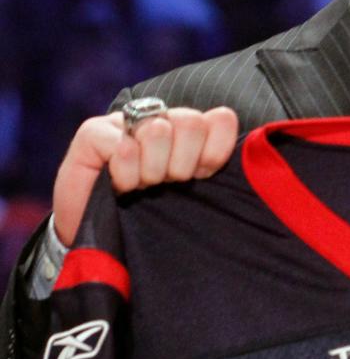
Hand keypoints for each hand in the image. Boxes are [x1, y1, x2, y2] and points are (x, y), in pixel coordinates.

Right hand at [52, 106, 239, 246]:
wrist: (95, 238)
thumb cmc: (145, 220)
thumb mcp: (190, 198)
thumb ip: (214, 168)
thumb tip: (246, 146)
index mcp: (186, 134)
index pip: (220, 120)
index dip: (214, 153)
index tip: (198, 177)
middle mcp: (157, 120)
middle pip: (191, 122)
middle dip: (181, 164)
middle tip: (162, 183)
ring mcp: (123, 123)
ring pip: (158, 130)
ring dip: (151, 170)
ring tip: (139, 185)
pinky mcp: (93, 132)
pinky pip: (123, 146)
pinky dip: (124, 174)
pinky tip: (116, 186)